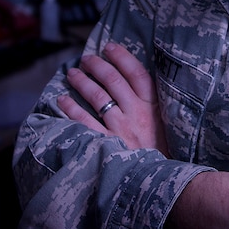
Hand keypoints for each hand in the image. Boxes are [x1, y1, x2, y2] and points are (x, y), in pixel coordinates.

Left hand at [58, 42, 169, 156]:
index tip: (109, 47)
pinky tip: (62, 99)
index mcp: (154, 107)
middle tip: (85, 59)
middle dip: (97, 66)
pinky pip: (84, 122)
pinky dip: (71, 108)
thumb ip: (152, 105)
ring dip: (82, 82)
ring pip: (97, 97)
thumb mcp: (165, 125)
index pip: (137, 74)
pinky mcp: (108, 145)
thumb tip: (132, 80)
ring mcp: (121, 129)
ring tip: (72, 74)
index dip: (122, 57)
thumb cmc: (161, 152)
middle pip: (114, 81)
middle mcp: (137, 114)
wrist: (160, 182)